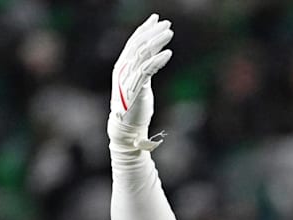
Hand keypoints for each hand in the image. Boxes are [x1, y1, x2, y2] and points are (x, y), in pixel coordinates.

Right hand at [109, 14, 173, 149]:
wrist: (127, 127)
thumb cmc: (135, 106)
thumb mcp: (141, 82)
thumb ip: (146, 66)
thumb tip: (156, 52)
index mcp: (123, 65)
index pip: (133, 41)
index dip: (144, 29)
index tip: (156, 19)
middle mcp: (124, 69)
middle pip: (138, 44)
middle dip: (153, 31)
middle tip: (167, 24)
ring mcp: (129, 78)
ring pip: (142, 53)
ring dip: (157, 41)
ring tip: (170, 33)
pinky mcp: (136, 88)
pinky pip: (147, 70)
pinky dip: (158, 60)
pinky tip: (168, 54)